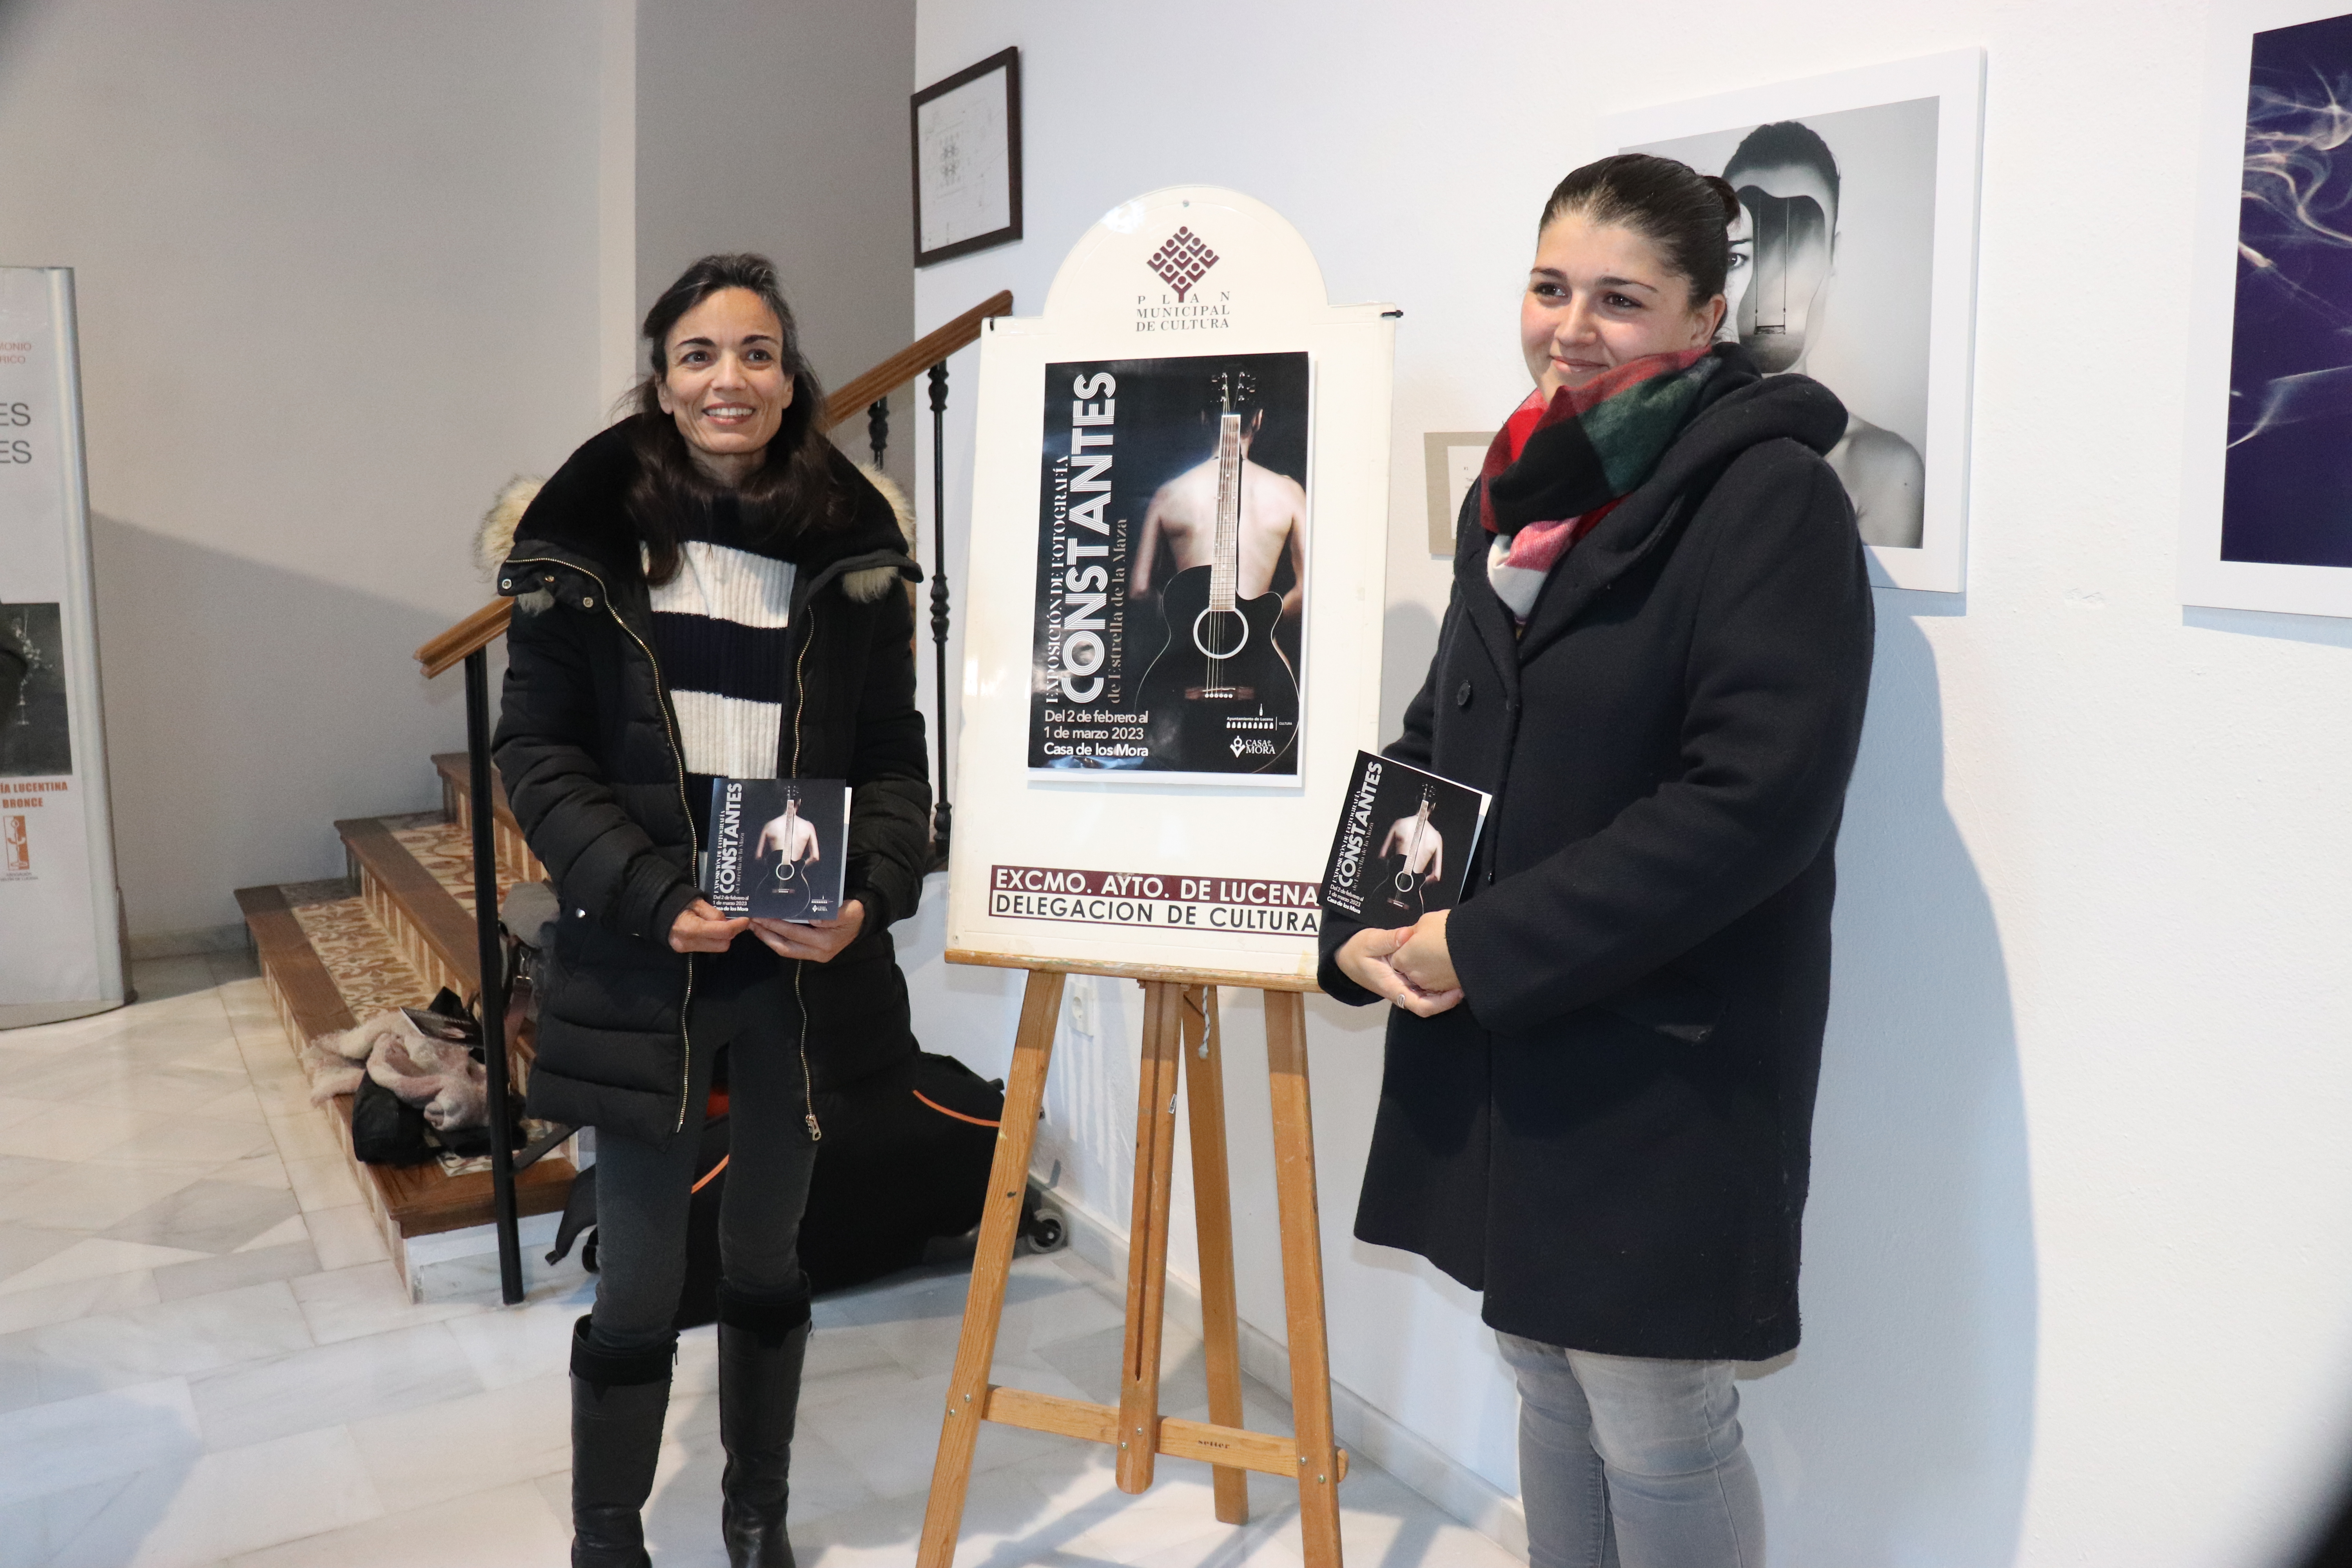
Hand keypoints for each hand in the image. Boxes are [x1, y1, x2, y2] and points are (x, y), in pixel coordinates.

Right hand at [669, 898, 749, 953]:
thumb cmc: (678, 901)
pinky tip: (710, 929)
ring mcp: (686, 949)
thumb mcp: (697, 902)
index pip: (722, 932)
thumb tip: (728, 922)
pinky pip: (708, 947)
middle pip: (723, 944)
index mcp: (690, 928)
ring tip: (717, 924)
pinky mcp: (685, 951)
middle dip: (729, 933)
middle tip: (730, 920)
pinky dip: (713, 939)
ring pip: (717, 947)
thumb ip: (714, 913)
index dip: (737, 926)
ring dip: (722, 937)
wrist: (657, 909)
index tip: (745, 920)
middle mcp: (687, 943)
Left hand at [749, 900, 865, 963]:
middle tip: (751, 920)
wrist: (861, 923)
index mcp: (826, 941)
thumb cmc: (853, 914)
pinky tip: (766, 930)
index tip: (762, 915)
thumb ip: (834, 914)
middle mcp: (819, 952)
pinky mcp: (811, 953)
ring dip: (767, 938)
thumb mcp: (850, 911)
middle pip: (785, 945)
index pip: (795, 933)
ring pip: (785, 949)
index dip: (776, 925)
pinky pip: (789, 948)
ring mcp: (814, 954)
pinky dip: (775, 939)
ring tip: (754, 926)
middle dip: (766, 933)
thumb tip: (813, 919)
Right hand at [1336, 918, 1462, 1017]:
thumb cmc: (1357, 950)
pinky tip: (1448, 968)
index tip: (1458, 990)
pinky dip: (1439, 981)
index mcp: (1393, 987)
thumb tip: (1408, 934)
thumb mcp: (1370, 941)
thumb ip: (1389, 939)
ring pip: (1429, 996)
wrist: (1345, 957)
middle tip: (1467, 978)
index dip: (1442, 1003)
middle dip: (1449, 997)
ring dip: (1446, 989)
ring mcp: (1405, 987)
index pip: (1421, 1006)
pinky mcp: (1407, 980)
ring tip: (1462, 972)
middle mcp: (1401, 991)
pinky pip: (1426, 986)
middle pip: (1430, 1004)